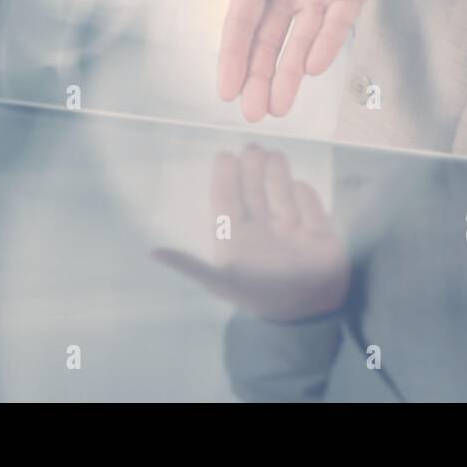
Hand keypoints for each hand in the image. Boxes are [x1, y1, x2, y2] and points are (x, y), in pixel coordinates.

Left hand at [152, 147, 349, 321]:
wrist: (308, 313)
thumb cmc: (260, 296)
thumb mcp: (222, 284)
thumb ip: (191, 266)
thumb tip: (152, 253)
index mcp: (234, 231)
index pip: (225, 195)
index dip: (224, 175)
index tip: (225, 157)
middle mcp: (259, 219)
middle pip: (252, 180)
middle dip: (252, 164)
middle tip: (253, 152)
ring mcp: (287, 217)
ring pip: (279, 180)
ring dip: (278, 178)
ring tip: (280, 195)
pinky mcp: (314, 220)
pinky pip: (307, 195)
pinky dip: (304, 200)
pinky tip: (304, 223)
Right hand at [183, 0, 393, 120]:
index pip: (242, 21)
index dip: (234, 55)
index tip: (225, 90)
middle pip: (269, 42)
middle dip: (259, 79)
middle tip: (252, 115)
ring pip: (301, 43)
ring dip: (289, 75)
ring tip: (278, 109)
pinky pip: (338, 24)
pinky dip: (326, 45)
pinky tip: (312, 69)